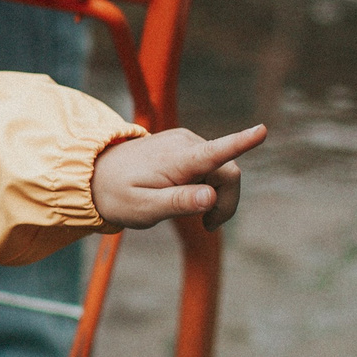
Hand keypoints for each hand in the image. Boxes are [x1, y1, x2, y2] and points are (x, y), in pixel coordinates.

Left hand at [91, 124, 266, 231]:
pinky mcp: (185, 145)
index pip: (215, 151)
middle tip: (208, 226)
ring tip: (189, 212)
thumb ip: (178, 202)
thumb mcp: (145, 209)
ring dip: (215, 195)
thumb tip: (211, 198)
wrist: (95, 176)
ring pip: (222, 171)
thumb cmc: (118, 196)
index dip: (242, 143)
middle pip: (228, 173)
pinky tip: (184, 195)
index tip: (262, 130)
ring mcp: (186, 141)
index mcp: (178, 159)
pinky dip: (206, 185)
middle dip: (226, 202)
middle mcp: (186, 143)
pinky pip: (210, 166)